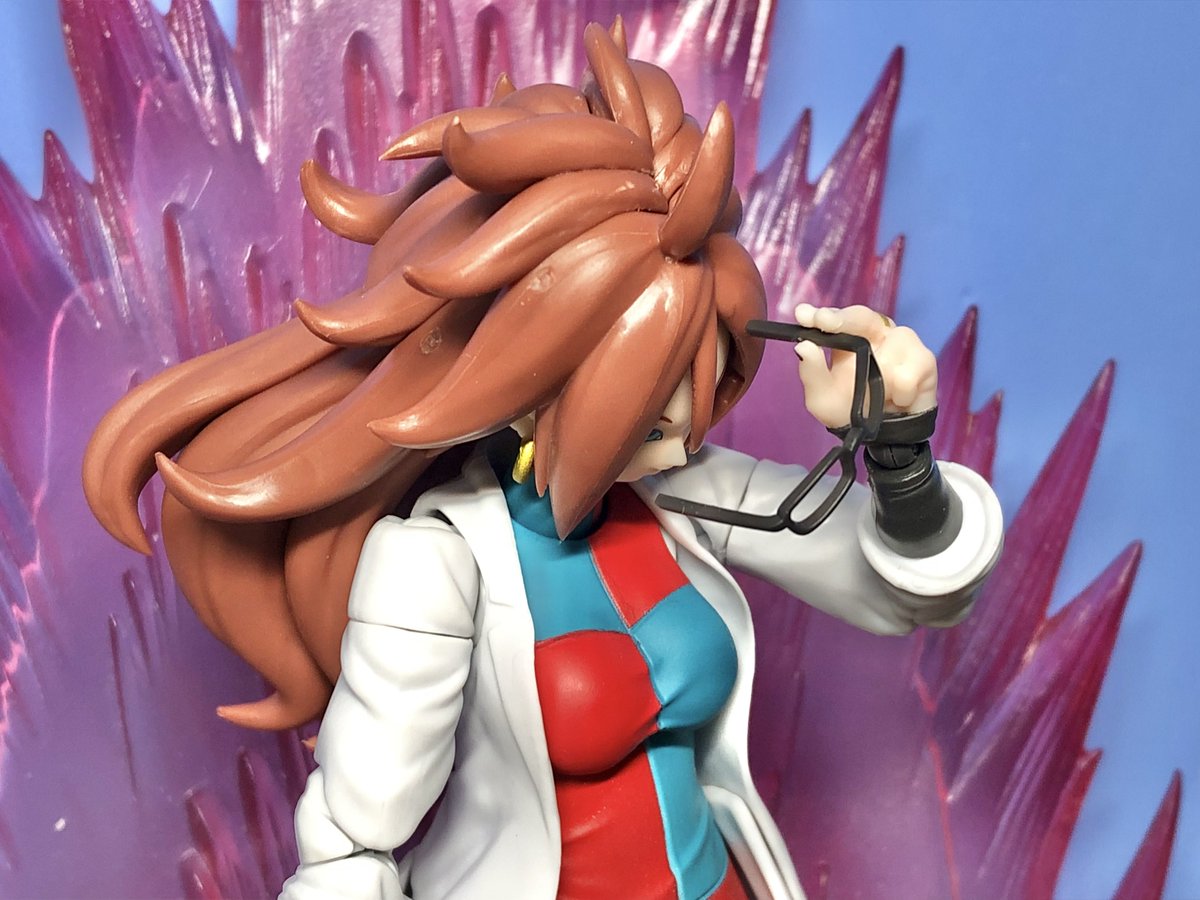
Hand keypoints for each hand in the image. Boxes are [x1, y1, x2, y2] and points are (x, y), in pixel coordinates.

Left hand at [793, 303, 936, 428]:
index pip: (836, 319)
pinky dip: (900, 392)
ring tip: (879, 394)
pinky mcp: (924, 359)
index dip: (821, 314)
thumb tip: (804, 347)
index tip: (803, 315)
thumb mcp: (823, 398)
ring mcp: (901, 344)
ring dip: (879, 377)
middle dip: (843, 319)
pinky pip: (907, 373)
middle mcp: (874, 335)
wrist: (885, 437)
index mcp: (848, 339)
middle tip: (825, 323)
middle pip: (862, 316)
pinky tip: (899, 399)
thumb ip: (812, 374)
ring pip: (889, 348)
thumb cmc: (852, 411)